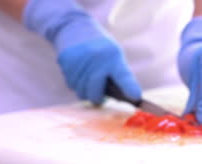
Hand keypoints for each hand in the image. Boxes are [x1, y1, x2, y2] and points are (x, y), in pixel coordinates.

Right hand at [23, 0, 140, 103]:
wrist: (75, 27)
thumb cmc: (99, 46)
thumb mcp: (113, 55)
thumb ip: (117, 75)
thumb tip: (123, 99)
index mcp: (113, 57)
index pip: (123, 75)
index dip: (129, 87)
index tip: (136, 96)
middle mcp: (96, 59)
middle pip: (94, 93)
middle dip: (97, 98)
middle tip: (100, 95)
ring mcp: (79, 61)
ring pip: (81, 92)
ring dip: (85, 91)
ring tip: (88, 79)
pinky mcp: (65, 63)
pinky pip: (71, 85)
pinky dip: (76, 84)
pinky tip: (79, 73)